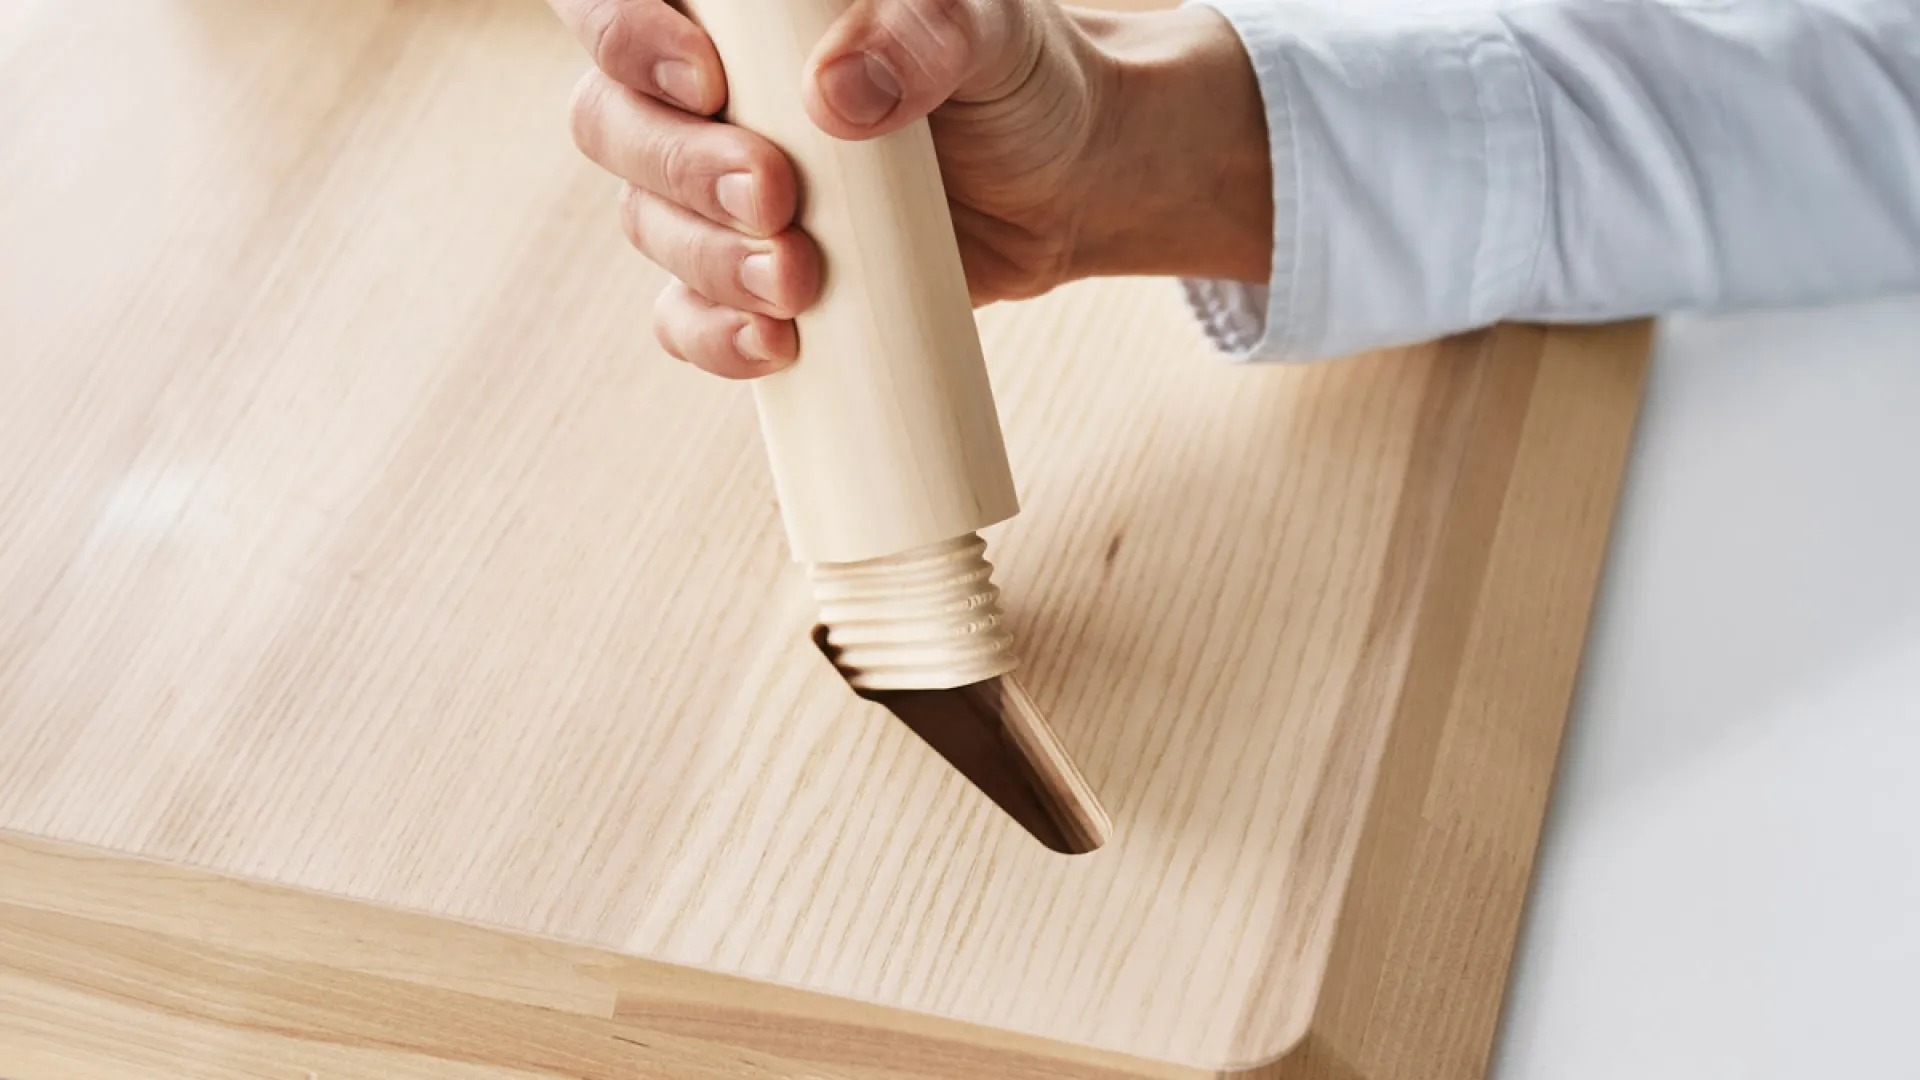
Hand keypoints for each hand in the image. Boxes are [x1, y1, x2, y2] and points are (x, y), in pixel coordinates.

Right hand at [552, 0, 1270, 378]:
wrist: (1066, 182)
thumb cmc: (1013, 76)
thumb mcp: (987, 27)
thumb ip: (922, 32)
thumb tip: (837, 95)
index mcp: (737, 9)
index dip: (620, 31)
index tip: (703, 79)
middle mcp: (706, 91)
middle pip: (610, 120)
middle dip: (682, 168)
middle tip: (774, 195)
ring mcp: (717, 188)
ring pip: (645, 221)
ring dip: (708, 259)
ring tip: (797, 278)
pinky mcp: (747, 275)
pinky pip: (682, 314)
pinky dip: (714, 335)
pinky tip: (776, 344)